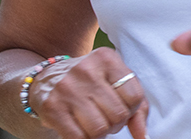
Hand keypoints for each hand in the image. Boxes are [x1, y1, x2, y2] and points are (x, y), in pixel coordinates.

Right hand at [29, 47, 148, 138]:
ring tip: (95, 124)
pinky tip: (81, 129)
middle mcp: (87, 70)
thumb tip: (143, 137)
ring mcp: (67, 88)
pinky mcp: (52, 107)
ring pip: (99, 129)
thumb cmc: (91, 82)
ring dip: (101, 134)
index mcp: (107, 59)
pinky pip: (77, 138)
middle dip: (116, 124)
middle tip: (107, 118)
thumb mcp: (116, 82)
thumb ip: (137, 106)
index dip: (132, 110)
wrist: (47, 78)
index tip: (123, 108)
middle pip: (118, 115)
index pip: (135, 97)